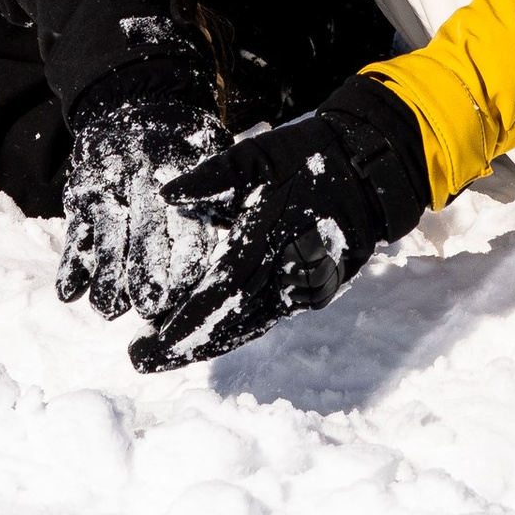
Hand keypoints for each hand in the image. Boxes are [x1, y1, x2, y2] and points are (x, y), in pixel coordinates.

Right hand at [55, 31, 228, 320]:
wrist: (135, 98)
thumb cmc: (185, 140)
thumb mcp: (213, 151)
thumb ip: (222, 190)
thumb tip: (236, 232)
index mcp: (179, 172)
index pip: (186, 222)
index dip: (186, 257)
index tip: (187, 290)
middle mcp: (141, 179)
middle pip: (143, 231)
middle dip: (145, 271)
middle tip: (149, 308)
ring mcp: (107, 186)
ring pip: (106, 233)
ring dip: (106, 273)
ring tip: (107, 309)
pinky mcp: (81, 192)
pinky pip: (75, 229)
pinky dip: (71, 260)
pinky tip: (69, 292)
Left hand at [129, 75, 431, 370]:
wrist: (371, 169)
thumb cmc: (311, 156)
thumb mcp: (260, 154)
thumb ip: (214, 176)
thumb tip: (169, 193)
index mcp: (266, 240)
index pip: (218, 293)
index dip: (182, 323)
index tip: (144, 344)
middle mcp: (285, 274)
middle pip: (230, 323)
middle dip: (185, 345)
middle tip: (142, 360)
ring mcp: (303, 286)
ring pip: (250, 326)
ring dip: (210, 343)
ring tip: (169, 354)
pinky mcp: (315, 289)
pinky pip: (268, 317)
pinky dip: (238, 330)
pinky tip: (215, 334)